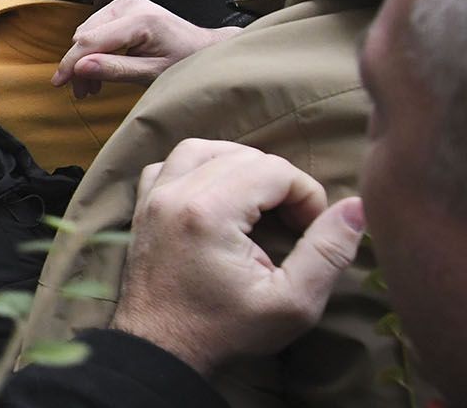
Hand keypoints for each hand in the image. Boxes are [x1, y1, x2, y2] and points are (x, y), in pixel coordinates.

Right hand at [51, 0, 240, 96]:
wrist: (204, 47)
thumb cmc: (184, 63)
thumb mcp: (152, 74)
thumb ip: (115, 70)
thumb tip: (78, 68)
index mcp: (139, 20)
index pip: (89, 41)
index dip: (70, 64)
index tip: (58, 84)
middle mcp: (129, 3)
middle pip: (84, 35)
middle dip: (79, 65)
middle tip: (85, 92)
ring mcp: (125, 1)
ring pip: (86, 31)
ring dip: (84, 58)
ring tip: (93, 85)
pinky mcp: (123, 5)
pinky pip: (95, 27)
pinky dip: (93, 49)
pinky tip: (99, 67)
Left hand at [111, 140, 364, 377]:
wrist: (161, 350)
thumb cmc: (225, 330)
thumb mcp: (292, 302)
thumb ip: (328, 252)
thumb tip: (356, 207)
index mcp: (208, 211)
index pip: (274, 169)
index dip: (306, 194)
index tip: (312, 230)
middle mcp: (174, 193)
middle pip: (242, 156)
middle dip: (279, 182)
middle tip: (292, 222)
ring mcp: (152, 198)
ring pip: (201, 150)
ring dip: (239, 165)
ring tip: (262, 201)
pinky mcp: (142, 208)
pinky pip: (170, 165)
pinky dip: (199, 168)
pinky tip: (219, 198)